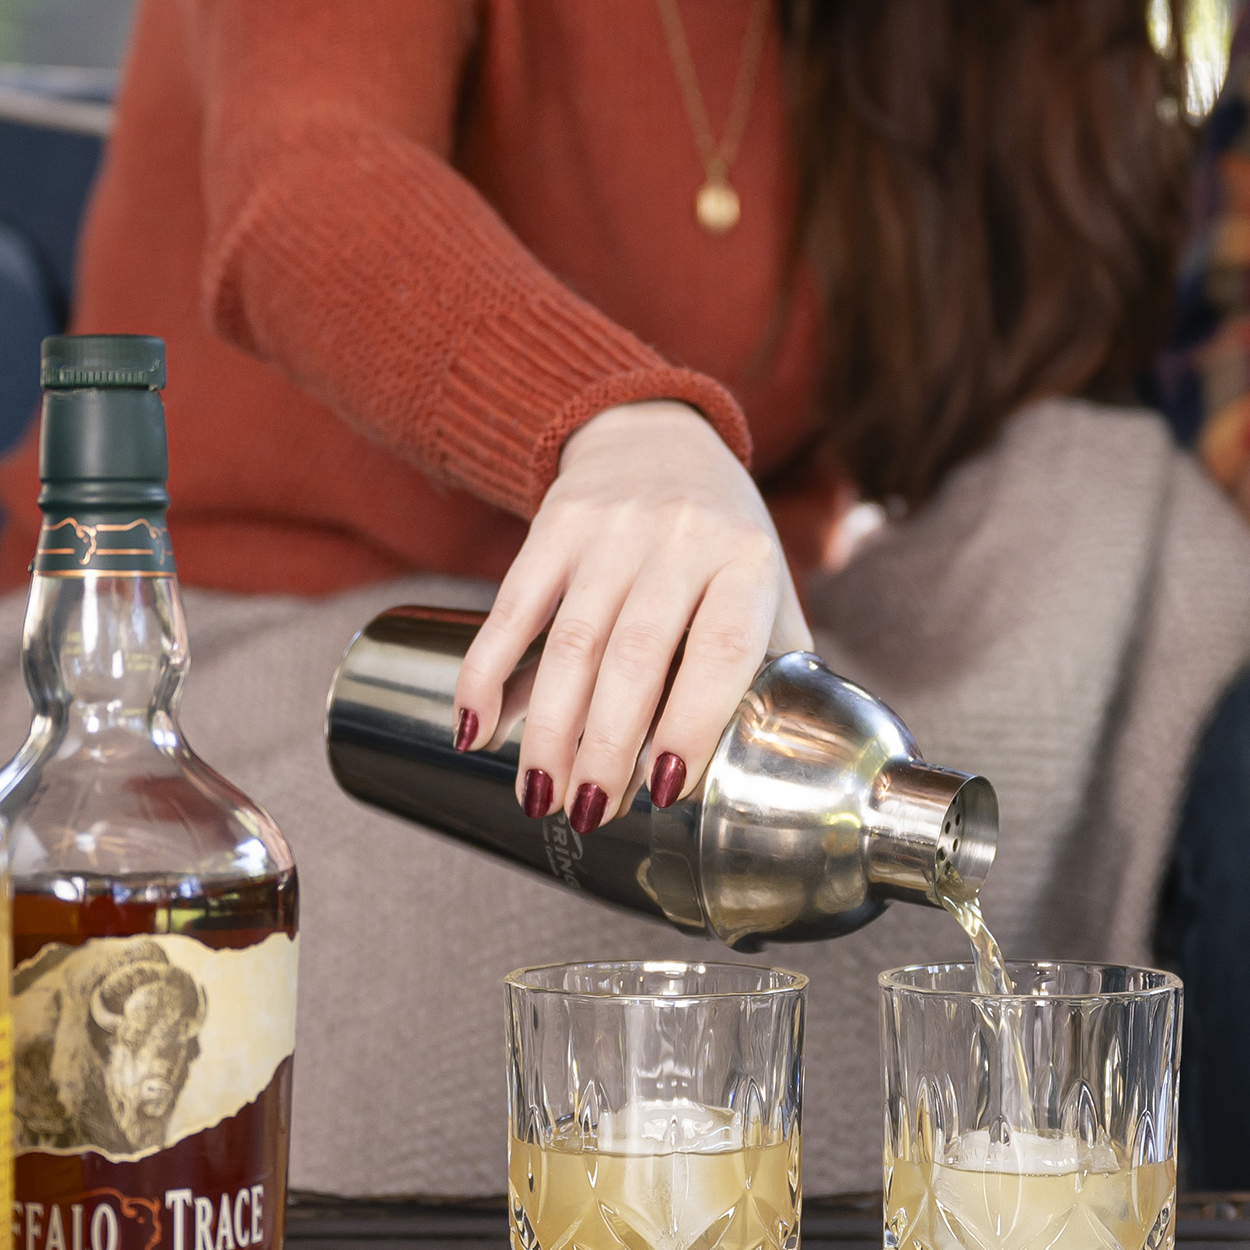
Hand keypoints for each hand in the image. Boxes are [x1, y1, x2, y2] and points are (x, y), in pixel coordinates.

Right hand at [452, 400, 812, 830]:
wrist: (653, 436)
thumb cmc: (720, 540)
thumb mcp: (766, 588)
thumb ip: (773, 667)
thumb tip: (766, 766)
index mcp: (745, 561)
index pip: (717, 652)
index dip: (690, 725)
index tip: (667, 790)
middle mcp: (679, 539)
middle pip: (634, 658)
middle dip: (606, 748)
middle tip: (589, 814)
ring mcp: (611, 530)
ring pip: (570, 644)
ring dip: (547, 729)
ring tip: (539, 795)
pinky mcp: (552, 527)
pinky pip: (511, 608)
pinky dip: (486, 672)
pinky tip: (476, 728)